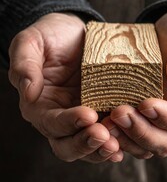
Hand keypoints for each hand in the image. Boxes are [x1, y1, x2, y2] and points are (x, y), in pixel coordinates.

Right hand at [8, 13, 122, 162]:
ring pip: (87, 146)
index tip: (88, 115)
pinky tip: (126, 141)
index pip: (51, 123)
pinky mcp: (100, 111)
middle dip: (86, 144)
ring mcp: (81, 115)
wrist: (74, 32)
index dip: (68, 123)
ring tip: (118, 145)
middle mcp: (59, 116)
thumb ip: (24, 64)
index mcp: (40, 104)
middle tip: (105, 137)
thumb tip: (28, 92)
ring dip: (101, 149)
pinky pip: (106, 133)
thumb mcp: (31, 42)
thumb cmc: (51, 35)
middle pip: (67, 144)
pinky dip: (116, 141)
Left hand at [102, 8, 166, 157]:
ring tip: (105, 123)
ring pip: (146, 144)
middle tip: (119, 114)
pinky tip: (101, 123)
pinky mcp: (139, 113)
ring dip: (125, 138)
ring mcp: (158, 117)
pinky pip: (129, 133)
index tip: (146, 105)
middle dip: (142, 132)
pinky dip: (116, 133)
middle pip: (166, 141)